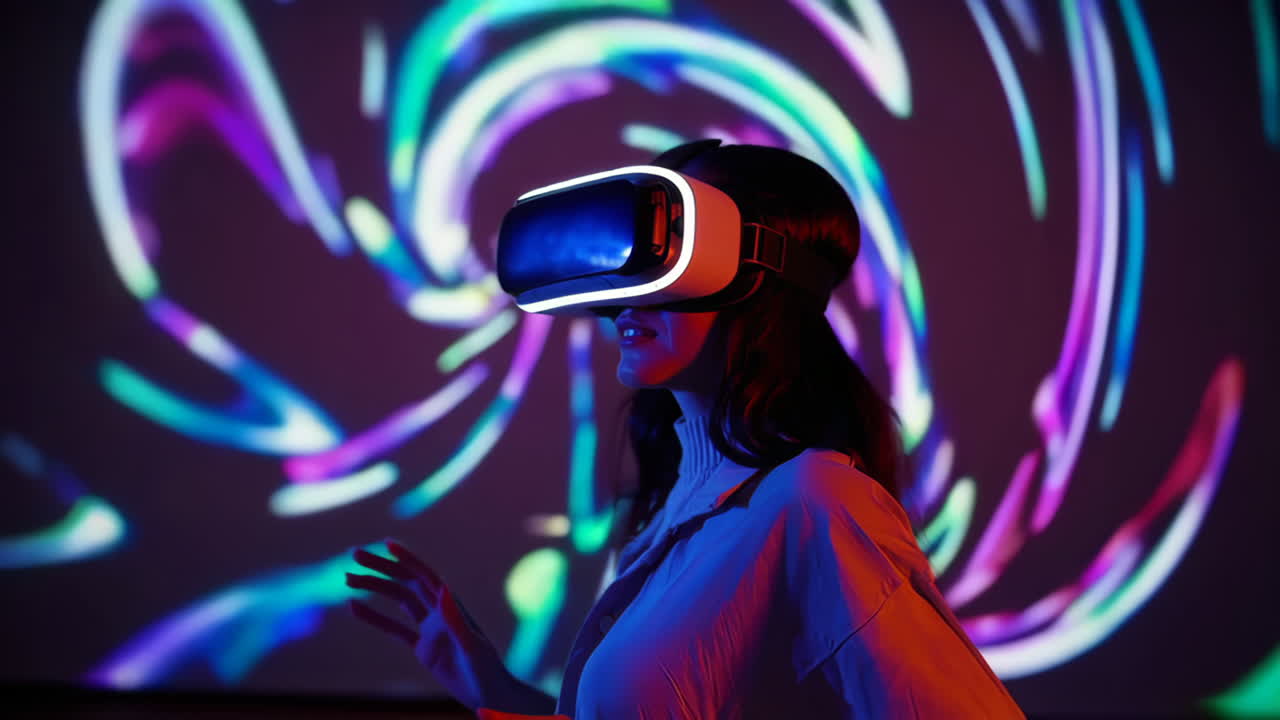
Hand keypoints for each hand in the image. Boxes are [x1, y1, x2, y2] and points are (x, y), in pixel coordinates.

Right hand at [345, 539, 513, 709]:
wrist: (488, 694)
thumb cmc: (485, 669)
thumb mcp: (470, 646)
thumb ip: (455, 620)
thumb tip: (442, 589)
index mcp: (451, 606)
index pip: (425, 576)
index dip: (407, 558)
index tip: (386, 543)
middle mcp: (439, 612)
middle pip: (406, 582)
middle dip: (382, 567)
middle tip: (355, 554)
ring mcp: (430, 629)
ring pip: (397, 600)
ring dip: (374, 587)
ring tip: (348, 579)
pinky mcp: (422, 648)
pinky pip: (394, 629)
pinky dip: (374, 618)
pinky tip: (354, 607)